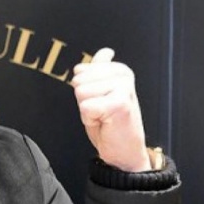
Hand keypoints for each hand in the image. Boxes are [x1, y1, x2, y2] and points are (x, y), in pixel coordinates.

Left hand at [71, 48, 149, 171]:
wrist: (124, 152)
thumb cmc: (112, 125)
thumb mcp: (101, 94)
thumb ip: (100, 71)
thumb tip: (104, 52)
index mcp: (120, 70)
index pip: (81, 71)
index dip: (85, 92)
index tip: (101, 103)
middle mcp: (124, 75)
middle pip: (79, 81)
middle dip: (85, 101)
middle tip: (101, 112)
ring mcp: (123, 88)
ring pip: (81, 93)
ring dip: (88, 111)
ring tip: (104, 117)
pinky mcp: (119, 103)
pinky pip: (85, 107)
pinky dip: (90, 120)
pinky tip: (105, 123)